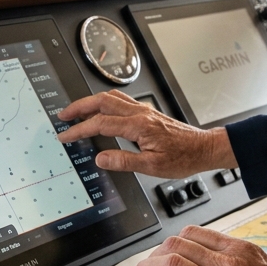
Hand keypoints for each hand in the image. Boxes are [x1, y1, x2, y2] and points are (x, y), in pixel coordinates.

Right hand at [57, 90, 236, 177]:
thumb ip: (124, 162)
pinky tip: (101, 110)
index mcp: (139, 126)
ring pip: (111, 98)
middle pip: (102, 102)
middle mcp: (140, 114)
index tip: (66, 135)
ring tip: (76, 111)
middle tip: (63, 115)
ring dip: (91, 102)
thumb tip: (101, 158)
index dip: (80, 129)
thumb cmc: (183, 157)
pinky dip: (104, 103)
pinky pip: (121, 101)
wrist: (203, 149)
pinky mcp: (147, 113)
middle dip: (79, 107)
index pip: (101, 124)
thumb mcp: (152, 167)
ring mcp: (144, 111)